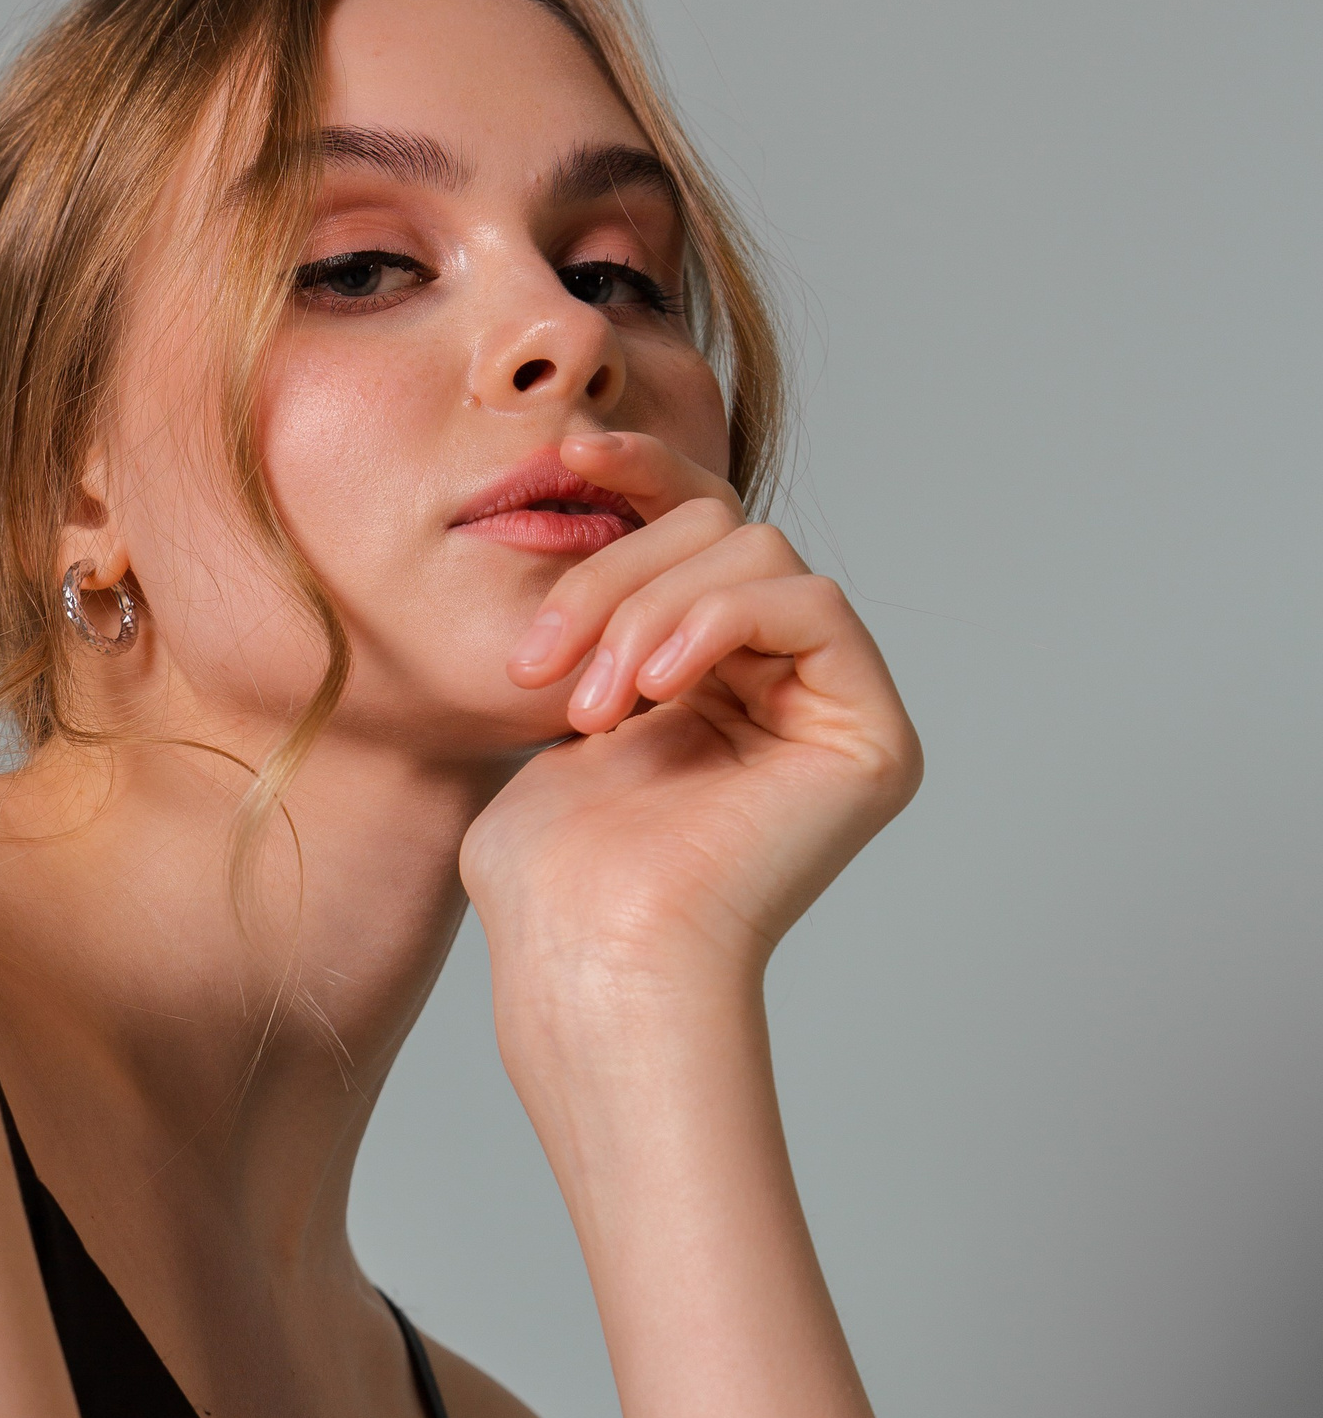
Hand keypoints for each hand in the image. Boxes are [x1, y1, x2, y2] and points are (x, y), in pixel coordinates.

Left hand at [459, 429, 921, 1019]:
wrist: (592, 958)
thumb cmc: (556, 871)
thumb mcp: (560, 702)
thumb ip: (608, 610)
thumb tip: (601, 505)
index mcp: (716, 680)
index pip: (694, 533)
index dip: (640, 475)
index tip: (560, 458)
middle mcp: (788, 687)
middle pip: (720, 531)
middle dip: (617, 576)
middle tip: (546, 667)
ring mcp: (835, 708)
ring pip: (757, 553)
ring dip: (652, 608)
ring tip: (594, 702)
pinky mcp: (871, 733)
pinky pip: (809, 602)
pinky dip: (720, 620)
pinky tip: (658, 688)